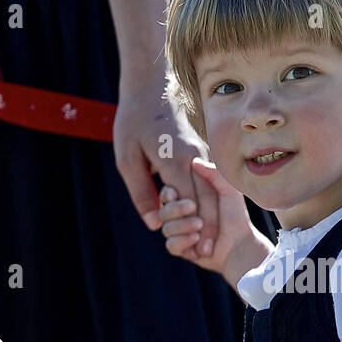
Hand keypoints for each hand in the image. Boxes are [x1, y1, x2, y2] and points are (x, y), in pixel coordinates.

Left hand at [111, 78, 218, 249]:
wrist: (150, 88)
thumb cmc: (133, 122)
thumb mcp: (127, 159)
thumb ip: (141, 192)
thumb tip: (154, 223)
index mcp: (175, 159)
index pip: (190, 200)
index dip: (194, 226)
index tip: (197, 249)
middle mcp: (194, 156)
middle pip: (207, 198)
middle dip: (209, 228)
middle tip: (209, 253)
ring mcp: (202, 153)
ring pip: (212, 190)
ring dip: (213, 217)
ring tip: (212, 242)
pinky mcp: (202, 151)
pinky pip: (210, 181)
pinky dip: (211, 202)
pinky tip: (209, 219)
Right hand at [158, 158, 256, 276]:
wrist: (241, 242)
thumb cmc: (235, 213)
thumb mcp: (227, 189)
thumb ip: (213, 174)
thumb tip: (195, 162)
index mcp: (186, 198)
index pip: (168, 194)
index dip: (169, 194)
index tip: (175, 192)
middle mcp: (179, 216)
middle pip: (164, 211)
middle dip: (175, 209)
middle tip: (192, 206)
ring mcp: (179, 233)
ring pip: (166, 228)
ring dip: (182, 226)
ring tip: (199, 225)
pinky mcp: (181, 249)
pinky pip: (171, 245)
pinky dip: (183, 241)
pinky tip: (196, 238)